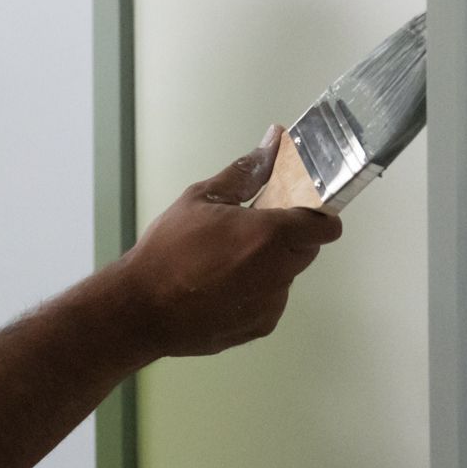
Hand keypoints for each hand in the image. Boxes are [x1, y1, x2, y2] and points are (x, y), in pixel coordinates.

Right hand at [116, 125, 343, 357]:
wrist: (141, 308)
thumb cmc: (166, 251)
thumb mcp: (201, 198)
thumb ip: (246, 171)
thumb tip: (273, 142)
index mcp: (268, 234)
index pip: (325, 224)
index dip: (315, 214)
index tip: (295, 209)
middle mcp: (278, 271)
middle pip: (308, 248)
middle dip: (288, 236)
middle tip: (249, 230)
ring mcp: (271, 303)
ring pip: (287, 274)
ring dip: (270, 264)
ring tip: (225, 261)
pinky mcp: (261, 326)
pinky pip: (271, 300)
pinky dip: (256, 291)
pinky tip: (221, 286)